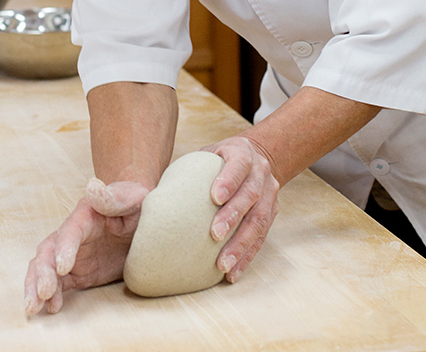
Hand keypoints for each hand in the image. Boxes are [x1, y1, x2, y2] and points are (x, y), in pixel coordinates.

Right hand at [24, 179, 149, 315]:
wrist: (141, 221)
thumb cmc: (137, 206)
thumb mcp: (134, 198)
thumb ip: (115, 196)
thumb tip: (93, 186)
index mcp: (86, 215)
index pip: (70, 230)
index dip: (64, 248)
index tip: (63, 268)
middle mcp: (72, 234)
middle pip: (49, 250)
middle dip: (42, 272)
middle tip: (42, 293)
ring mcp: (72, 254)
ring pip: (45, 267)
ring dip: (36, 285)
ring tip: (33, 308)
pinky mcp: (76, 272)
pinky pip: (57, 283)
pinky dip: (50, 295)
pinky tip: (50, 308)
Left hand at [201, 135, 279, 283]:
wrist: (256, 155)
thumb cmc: (220, 158)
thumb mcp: (207, 154)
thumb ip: (190, 169)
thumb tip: (152, 196)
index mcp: (243, 152)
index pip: (239, 165)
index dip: (229, 180)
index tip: (215, 198)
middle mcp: (261, 172)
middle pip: (251, 195)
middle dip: (233, 215)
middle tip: (214, 235)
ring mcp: (270, 193)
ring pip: (259, 221)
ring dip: (241, 244)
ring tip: (223, 265)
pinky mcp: (273, 212)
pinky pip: (262, 237)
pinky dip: (247, 256)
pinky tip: (232, 273)